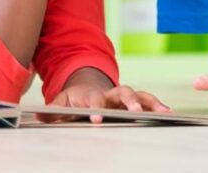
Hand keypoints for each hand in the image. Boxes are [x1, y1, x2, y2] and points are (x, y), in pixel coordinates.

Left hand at [45, 84, 170, 123]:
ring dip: (151, 103)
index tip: (97, 120)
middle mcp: (110, 94)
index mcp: (92, 95)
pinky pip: (149, 101)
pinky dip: (159, 106)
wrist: (84, 86)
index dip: (96, 110)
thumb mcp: (60, 103)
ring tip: (164, 113)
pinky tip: (170, 114)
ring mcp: (123, 96)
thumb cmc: (72, 100)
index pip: (95, 101)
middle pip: (123, 93)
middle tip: (135, 113)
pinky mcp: (134, 101)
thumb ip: (52, 110)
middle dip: (130, 102)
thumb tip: (38, 114)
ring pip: (140, 95)